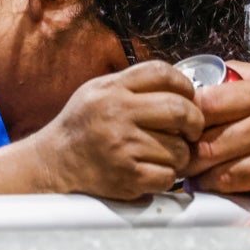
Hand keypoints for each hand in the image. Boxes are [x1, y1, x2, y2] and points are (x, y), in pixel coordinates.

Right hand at [34, 61, 203, 199]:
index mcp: (112, 89)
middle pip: (179, 110)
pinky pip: (168, 176)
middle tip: (192, 129)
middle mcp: (117, 113)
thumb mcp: (99, 91)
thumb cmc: (82, 126)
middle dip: (195, 122)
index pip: (161, 73)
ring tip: (164, 153)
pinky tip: (152, 170)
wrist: (54, 163)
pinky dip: (166, 176)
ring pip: (179, 149)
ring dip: (180, 155)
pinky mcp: (127, 176)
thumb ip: (134, 85)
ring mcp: (123, 146)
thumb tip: (180, 88)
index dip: (184, 84)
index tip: (188, 97)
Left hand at [186, 62, 249, 224]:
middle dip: (185, 158)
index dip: (183, 119)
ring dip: (206, 185)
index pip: (206, 106)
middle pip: (207, 147)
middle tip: (176, 162)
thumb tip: (216, 73)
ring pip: (224, 179)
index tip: (175, 127)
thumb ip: (248, 76)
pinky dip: (247, 225)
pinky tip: (230, 229)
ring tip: (198, 184)